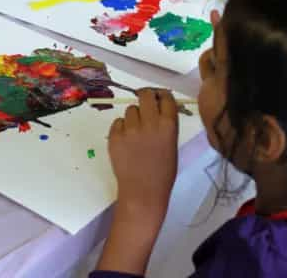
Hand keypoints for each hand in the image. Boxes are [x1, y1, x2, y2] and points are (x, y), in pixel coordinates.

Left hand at [109, 88, 178, 216]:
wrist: (143, 191)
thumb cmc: (162, 171)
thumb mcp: (172, 144)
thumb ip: (166, 123)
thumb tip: (159, 106)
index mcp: (168, 125)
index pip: (165, 97)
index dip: (161, 95)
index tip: (158, 98)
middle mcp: (150, 123)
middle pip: (145, 94)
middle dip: (145, 97)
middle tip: (144, 105)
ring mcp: (130, 129)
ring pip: (130, 109)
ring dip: (133, 116)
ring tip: (135, 133)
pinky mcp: (114, 136)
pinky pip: (118, 122)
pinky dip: (121, 128)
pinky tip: (126, 142)